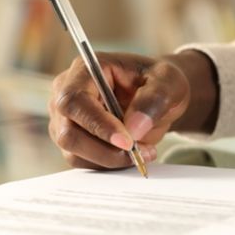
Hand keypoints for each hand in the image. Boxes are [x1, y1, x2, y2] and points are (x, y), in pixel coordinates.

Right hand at [48, 50, 217, 169]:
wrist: (159, 97)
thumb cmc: (160, 82)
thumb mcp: (169, 82)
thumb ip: (155, 99)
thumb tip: (134, 128)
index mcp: (85, 70)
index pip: (75, 101)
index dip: (98, 124)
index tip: (127, 141)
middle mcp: (67, 94)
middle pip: (68, 133)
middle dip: (106, 150)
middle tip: (139, 152)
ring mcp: (66, 120)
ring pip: (74, 153)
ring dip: (110, 160)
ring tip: (143, 151)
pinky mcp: (74, 141)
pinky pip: (84, 162)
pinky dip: (109, 165)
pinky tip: (130, 154)